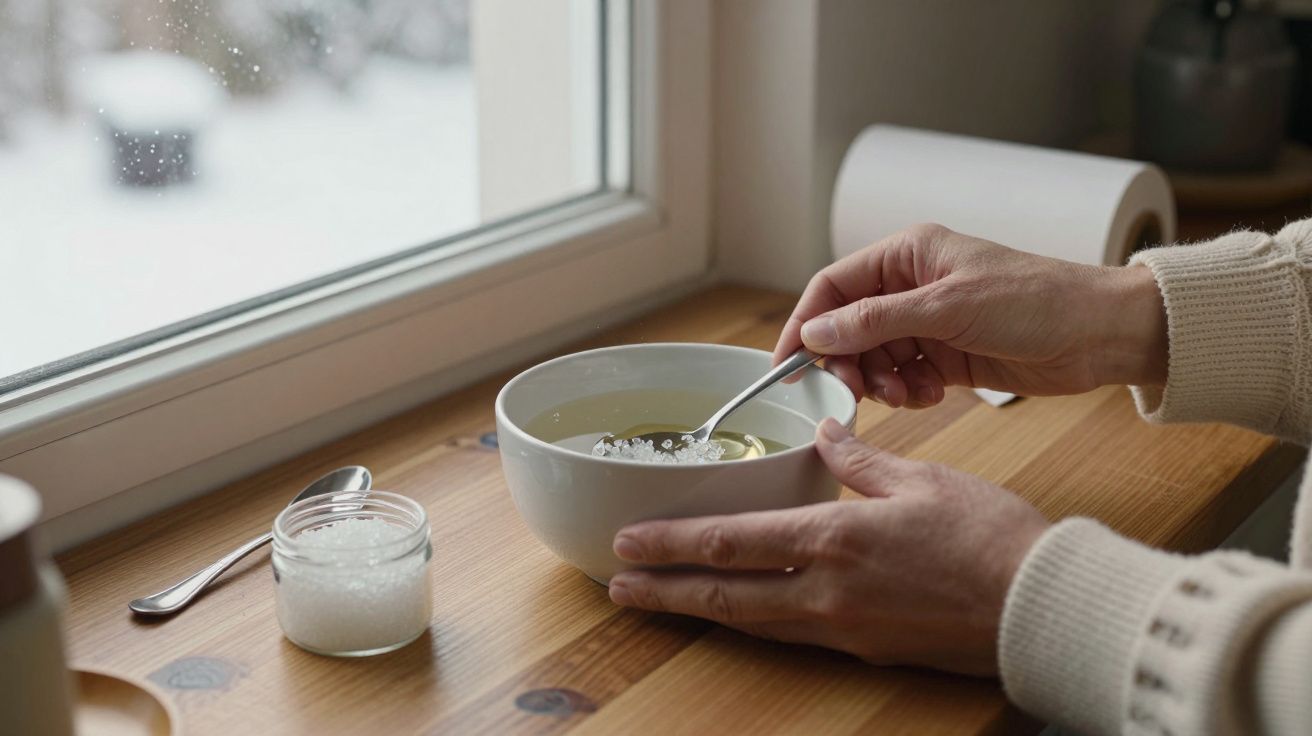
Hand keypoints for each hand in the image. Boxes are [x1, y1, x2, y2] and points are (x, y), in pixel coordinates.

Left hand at [607, 418, 1049, 675]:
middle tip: (618, 588)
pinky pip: (793, 635)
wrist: (1043, 606)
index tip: (628, 544)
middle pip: (727, 597)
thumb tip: (824, 438)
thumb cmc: (990, 537)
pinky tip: (742, 615)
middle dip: (666, 592)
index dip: (673, 545)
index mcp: (835, 540)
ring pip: (754, 622)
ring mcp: (846, 628)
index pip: (732, 544)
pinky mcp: (868, 647)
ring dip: (702, 612)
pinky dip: (754, 624)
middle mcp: (828, 592)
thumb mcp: (921, 478)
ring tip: (661, 604)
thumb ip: (859, 460)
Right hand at [773, 223, 1167, 406]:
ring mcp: (929, 322)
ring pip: (873, 357)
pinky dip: (909, 391)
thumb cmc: (1037, 301)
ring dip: (880, 382)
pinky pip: (904, 376)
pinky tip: (933, 393)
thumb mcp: (949, 308)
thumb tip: (815, 334)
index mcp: (907, 254)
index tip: (787, 366)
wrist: (1101, 335)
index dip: (804, 325)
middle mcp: (912, 285)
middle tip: (856, 390)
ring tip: (908, 394)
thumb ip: (876, 322)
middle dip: (847, 362)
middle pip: (847, 328)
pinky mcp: (946, 355)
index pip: (833, 287)